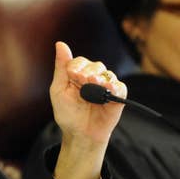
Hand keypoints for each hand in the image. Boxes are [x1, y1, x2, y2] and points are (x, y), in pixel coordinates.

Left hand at [50, 41, 125, 178]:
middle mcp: (93, 78)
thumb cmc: (68, 114)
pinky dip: (115, 86)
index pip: (79, 62)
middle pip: (95, 65)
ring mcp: (106, 87)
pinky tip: (108, 89)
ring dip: (100, 78)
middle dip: (88, 72)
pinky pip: (120, 87)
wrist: (80, 134)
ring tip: (93, 85)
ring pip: (107, 74)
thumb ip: (61, 67)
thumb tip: (60, 44)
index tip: (72, 76)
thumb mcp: (59, 90)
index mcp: (78, 74)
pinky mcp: (117, 97)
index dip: (76, 66)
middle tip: (83, 81)